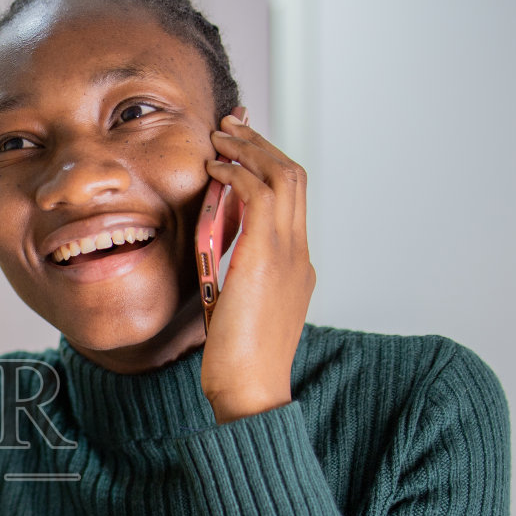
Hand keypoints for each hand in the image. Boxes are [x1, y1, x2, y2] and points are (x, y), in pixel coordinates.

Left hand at [199, 110, 315, 423]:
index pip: (290, 199)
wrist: (251, 390)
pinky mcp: (269, 257)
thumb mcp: (236, 308)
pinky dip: (239, 172)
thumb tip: (215, 255)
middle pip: (293, 176)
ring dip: (250, 149)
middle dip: (261, 144)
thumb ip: (233, 276)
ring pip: (284, 175)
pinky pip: (262, 195)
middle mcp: (300, 253)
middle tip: (231, 125)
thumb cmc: (237, 362)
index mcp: (296, 266)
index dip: (267, 164)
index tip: (240, 147)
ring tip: (221, 135)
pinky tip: (215, 167)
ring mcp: (290, 253)